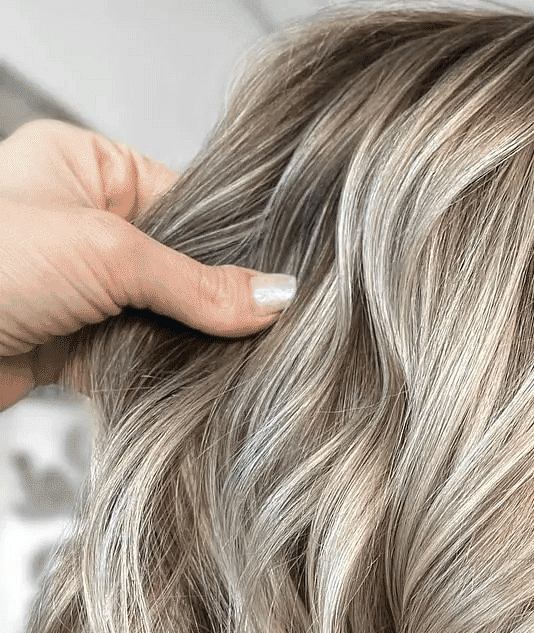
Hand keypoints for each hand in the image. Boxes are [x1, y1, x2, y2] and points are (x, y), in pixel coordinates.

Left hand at [0, 118, 295, 411]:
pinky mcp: (75, 345)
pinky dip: (167, 376)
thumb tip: (276, 298)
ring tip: (245, 364)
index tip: (281, 283)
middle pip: (180, 266)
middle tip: (272, 332)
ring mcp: (80, 289)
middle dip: (217, 303)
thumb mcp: (107, 255)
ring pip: (164, 318)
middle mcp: (83, 224)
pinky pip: (140, 359)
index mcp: (86, 167)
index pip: (187, 202)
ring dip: (193, 345)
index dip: (234, 243)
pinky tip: (204, 388)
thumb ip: (196, 282)